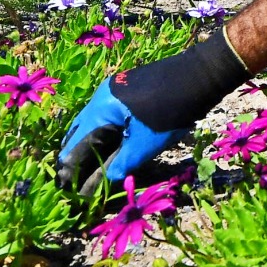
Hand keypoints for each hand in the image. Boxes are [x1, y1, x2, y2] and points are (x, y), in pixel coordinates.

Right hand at [57, 28, 247, 194]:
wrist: (199, 76)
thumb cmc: (171, 110)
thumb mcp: (144, 144)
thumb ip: (121, 164)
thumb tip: (102, 184)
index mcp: (100, 109)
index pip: (75, 144)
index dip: (71, 170)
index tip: (67, 190)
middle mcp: (102, 97)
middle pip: (81, 133)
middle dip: (78, 159)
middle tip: (74, 184)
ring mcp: (115, 92)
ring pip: (95, 125)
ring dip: (91, 147)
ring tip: (87, 171)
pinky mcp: (128, 92)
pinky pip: (108, 118)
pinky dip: (105, 135)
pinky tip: (108, 149)